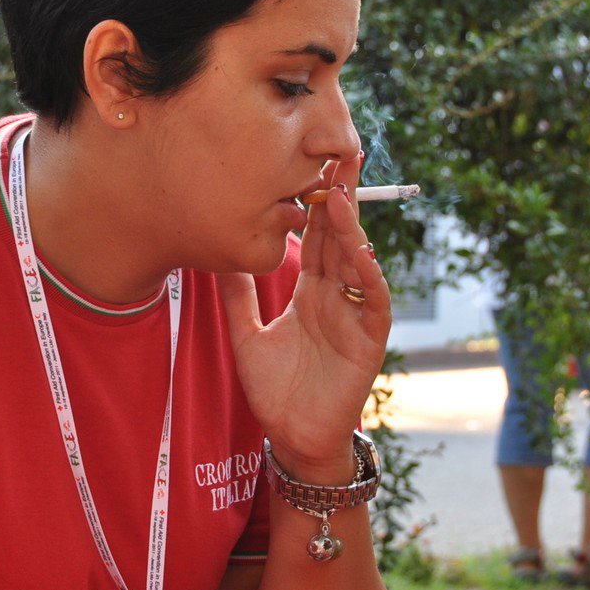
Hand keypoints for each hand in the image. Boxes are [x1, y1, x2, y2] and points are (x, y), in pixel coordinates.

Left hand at [217, 155, 389, 481]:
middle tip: (337, 152)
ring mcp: (355, 315)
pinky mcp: (368, 340)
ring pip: (356, 261)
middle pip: (340, 236)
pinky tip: (360, 252)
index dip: (313, 199)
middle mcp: (336, 295)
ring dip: (351, 228)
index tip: (305, 161)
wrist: (294, 437)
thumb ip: (236, 296)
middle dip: (341, 196)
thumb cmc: (276, 390)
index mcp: (311, 290)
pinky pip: (374, 302)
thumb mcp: (246, 334)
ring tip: (340, 194)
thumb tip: (216, 254)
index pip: (314, 235)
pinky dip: (369, 276)